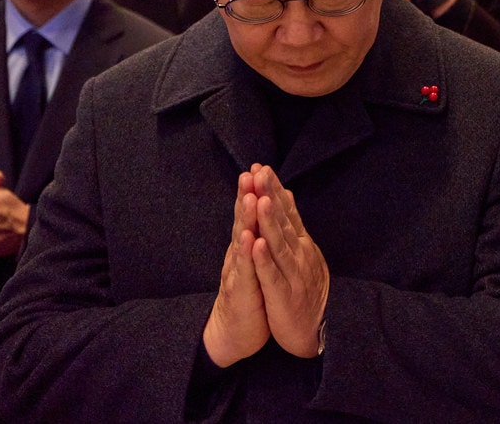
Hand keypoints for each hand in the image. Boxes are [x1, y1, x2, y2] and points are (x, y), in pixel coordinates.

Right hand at [203, 171, 269, 366]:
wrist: (236, 331)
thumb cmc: (250, 293)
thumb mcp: (255, 262)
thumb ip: (257, 236)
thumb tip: (263, 210)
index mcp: (247, 246)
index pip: (251, 214)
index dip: (255, 191)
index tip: (260, 168)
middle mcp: (239, 254)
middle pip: (243, 221)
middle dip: (247, 196)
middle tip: (250, 173)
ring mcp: (238, 271)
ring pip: (242, 241)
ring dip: (246, 219)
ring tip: (251, 197)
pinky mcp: (239, 291)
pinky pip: (243, 270)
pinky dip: (246, 254)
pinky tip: (249, 239)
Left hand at [249, 165, 329, 358]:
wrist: (320, 328)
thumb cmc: (306, 288)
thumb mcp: (302, 253)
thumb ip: (293, 225)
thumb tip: (286, 194)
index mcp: (300, 244)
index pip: (286, 211)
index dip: (274, 190)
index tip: (262, 168)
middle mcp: (299, 254)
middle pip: (283, 221)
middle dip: (270, 196)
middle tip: (260, 172)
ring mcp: (293, 274)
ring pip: (279, 244)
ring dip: (270, 222)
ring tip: (261, 200)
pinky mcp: (284, 295)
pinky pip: (273, 275)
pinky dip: (265, 260)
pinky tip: (257, 244)